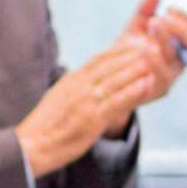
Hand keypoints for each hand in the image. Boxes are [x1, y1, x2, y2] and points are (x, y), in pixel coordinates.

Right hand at [15, 45, 153, 178]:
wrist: (32, 146)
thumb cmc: (46, 125)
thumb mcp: (59, 96)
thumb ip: (74, 86)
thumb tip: (84, 77)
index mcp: (72, 80)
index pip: (98, 59)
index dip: (119, 49)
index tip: (135, 42)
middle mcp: (79, 87)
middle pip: (110, 65)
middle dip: (132, 54)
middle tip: (152, 45)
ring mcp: (86, 102)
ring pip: (116, 80)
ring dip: (137, 69)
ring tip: (154, 60)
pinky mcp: (92, 119)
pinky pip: (117, 102)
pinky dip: (134, 91)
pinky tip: (148, 84)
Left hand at [109, 0, 186, 129]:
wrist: (110, 77)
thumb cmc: (128, 52)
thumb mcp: (135, 27)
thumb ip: (144, 11)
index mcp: (179, 45)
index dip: (186, 19)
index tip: (169, 9)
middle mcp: (179, 61)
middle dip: (180, 29)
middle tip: (162, 18)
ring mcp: (171, 75)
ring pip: (177, 59)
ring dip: (167, 39)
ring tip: (153, 25)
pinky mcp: (158, 88)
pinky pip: (164, 76)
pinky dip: (157, 62)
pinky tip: (146, 47)